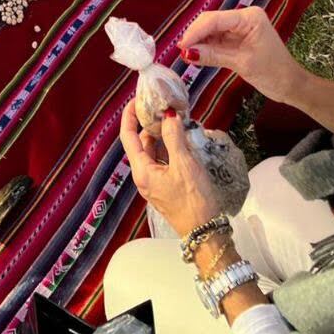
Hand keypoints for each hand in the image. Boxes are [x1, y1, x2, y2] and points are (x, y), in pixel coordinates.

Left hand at [120, 101, 220, 236]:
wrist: (206, 234)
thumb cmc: (194, 199)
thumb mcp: (185, 164)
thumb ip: (174, 137)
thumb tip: (168, 115)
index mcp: (142, 171)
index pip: (128, 136)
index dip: (130, 115)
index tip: (137, 99)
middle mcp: (144, 176)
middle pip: (141, 143)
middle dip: (150, 124)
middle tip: (164, 107)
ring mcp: (155, 183)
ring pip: (154, 152)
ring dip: (162, 135)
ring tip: (176, 120)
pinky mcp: (167, 188)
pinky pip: (164, 161)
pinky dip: (170, 148)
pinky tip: (183, 140)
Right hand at [179, 6, 302, 102]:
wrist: (291, 85)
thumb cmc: (273, 73)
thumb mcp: (242, 63)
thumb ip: (214, 55)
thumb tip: (187, 53)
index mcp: (250, 17)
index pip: (216, 20)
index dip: (196, 31)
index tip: (182, 46)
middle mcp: (243, 17)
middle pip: (211, 22)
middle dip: (196, 35)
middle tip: (181, 51)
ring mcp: (239, 27)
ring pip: (211, 30)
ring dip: (199, 41)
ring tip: (186, 54)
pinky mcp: (236, 38)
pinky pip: (216, 39)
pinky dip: (206, 47)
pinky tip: (196, 54)